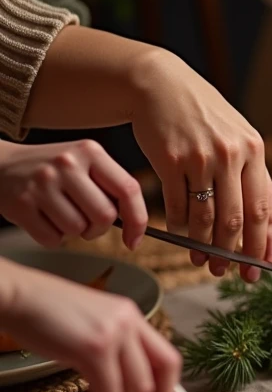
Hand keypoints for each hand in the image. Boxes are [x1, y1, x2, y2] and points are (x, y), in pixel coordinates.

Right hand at [0, 140, 146, 248]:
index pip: (129, 189)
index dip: (138, 220)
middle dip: (99, 228)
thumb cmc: (53, 169)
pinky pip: (52, 239)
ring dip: (74, 232)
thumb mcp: (84, 162)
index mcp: (91, 152)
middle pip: (104, 216)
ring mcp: (42, 183)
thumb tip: (136, 224)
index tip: (134, 239)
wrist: (1, 164)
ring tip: (61, 215)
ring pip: (77, 230)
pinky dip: (53, 238)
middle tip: (86, 222)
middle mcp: (67, 163)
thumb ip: (110, 185)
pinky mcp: (21, 204)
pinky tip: (44, 220)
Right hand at [0, 262, 180, 391]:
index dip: (170, 388)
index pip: (168, 356)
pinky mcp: (94, 348)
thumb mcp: (92, 322)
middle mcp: (130, 322)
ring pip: (138, 387)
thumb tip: (123, 377)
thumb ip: (113, 343)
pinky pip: (109, 391)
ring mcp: (114, 334)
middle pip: (162, 372)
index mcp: (132, 316)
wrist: (16, 294)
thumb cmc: (44, 311)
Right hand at [128, 50, 271, 280]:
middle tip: (229, 272)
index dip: (266, 242)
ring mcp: (200, 158)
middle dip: (235, 253)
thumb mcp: (237, 138)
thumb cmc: (203, 117)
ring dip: (204, 246)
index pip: (266, 208)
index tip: (265, 266)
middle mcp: (231, 155)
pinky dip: (179, 227)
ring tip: (203, 261)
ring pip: (206, 217)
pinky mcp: (169, 160)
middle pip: (237, 220)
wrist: (160, 85)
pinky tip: (180, 237)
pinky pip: (176, 205)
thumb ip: (252, 176)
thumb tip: (266, 224)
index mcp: (254, 152)